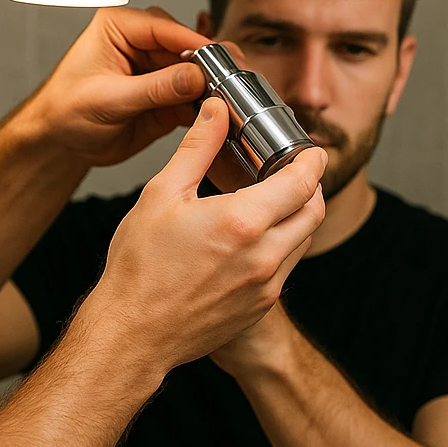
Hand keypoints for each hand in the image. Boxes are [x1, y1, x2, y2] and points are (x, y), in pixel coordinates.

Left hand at [17, 6, 210, 167]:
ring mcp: (155, 70)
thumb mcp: (108, 99)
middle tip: (228, 78)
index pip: (163, 27)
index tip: (216, 56)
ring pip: (193, 72)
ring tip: (228, 96)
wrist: (59, 143)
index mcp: (119, 28)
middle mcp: (140, 45)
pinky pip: (192, 97)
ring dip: (209, 86)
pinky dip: (204, 106)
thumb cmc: (65, 111)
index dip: (192, 42)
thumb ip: (153, 88)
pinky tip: (216, 113)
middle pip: (185, 47)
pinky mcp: (165, 96)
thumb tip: (193, 77)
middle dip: (206, 64)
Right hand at [78, 97, 327, 375]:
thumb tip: (215, 113)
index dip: (311, 162)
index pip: (302, 183)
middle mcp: (264, 256)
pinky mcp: (259, 307)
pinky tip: (252, 240)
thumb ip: (196, 148)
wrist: (134, 333)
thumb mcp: (161, 195)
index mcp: (242, 222)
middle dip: (311, 187)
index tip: (311, 151)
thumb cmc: (139, 269)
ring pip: (302, 242)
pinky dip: (281, 246)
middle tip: (296, 173)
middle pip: (313, 212)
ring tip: (273, 203)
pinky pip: (285, 268)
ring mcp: (266, 286)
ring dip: (297, 218)